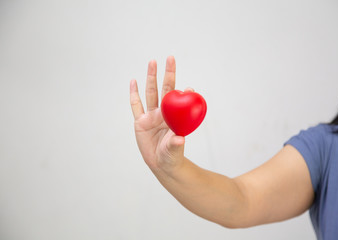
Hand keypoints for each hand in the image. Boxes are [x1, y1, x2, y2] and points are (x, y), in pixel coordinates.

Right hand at [130, 56, 186, 171]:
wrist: (161, 163)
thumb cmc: (171, 155)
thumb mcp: (174, 150)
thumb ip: (175, 144)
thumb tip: (180, 139)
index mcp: (173, 117)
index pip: (178, 100)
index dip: (183, 92)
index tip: (189, 88)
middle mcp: (163, 113)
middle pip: (164, 89)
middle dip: (167, 73)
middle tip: (170, 58)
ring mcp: (151, 115)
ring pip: (150, 92)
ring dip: (151, 77)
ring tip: (152, 61)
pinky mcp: (140, 121)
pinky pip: (136, 105)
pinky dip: (134, 93)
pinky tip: (133, 81)